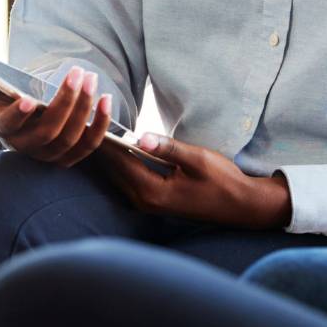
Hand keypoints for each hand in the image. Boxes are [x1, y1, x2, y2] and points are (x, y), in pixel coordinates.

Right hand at [0, 64, 112, 167]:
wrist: (23, 122)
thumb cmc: (4, 99)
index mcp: (4, 128)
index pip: (9, 125)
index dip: (18, 115)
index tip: (27, 99)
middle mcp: (27, 147)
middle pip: (49, 131)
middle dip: (66, 102)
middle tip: (78, 73)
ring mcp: (50, 155)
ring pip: (71, 138)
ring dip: (84, 109)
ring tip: (91, 80)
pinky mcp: (71, 157)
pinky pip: (90, 146)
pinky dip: (101, 125)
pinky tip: (106, 100)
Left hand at [96, 133, 292, 228]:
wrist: (240, 206)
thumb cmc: (222, 181)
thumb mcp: (198, 159)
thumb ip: (168, 148)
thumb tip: (141, 137)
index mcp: (153, 191)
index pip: (120, 161)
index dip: (104, 139)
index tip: (90, 119)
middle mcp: (145, 201)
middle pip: (114, 169)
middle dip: (101, 145)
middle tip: (86, 119)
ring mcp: (148, 204)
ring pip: (118, 175)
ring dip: (109, 154)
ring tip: (96, 129)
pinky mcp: (153, 201)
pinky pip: (128, 179)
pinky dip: (120, 162)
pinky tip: (117, 147)